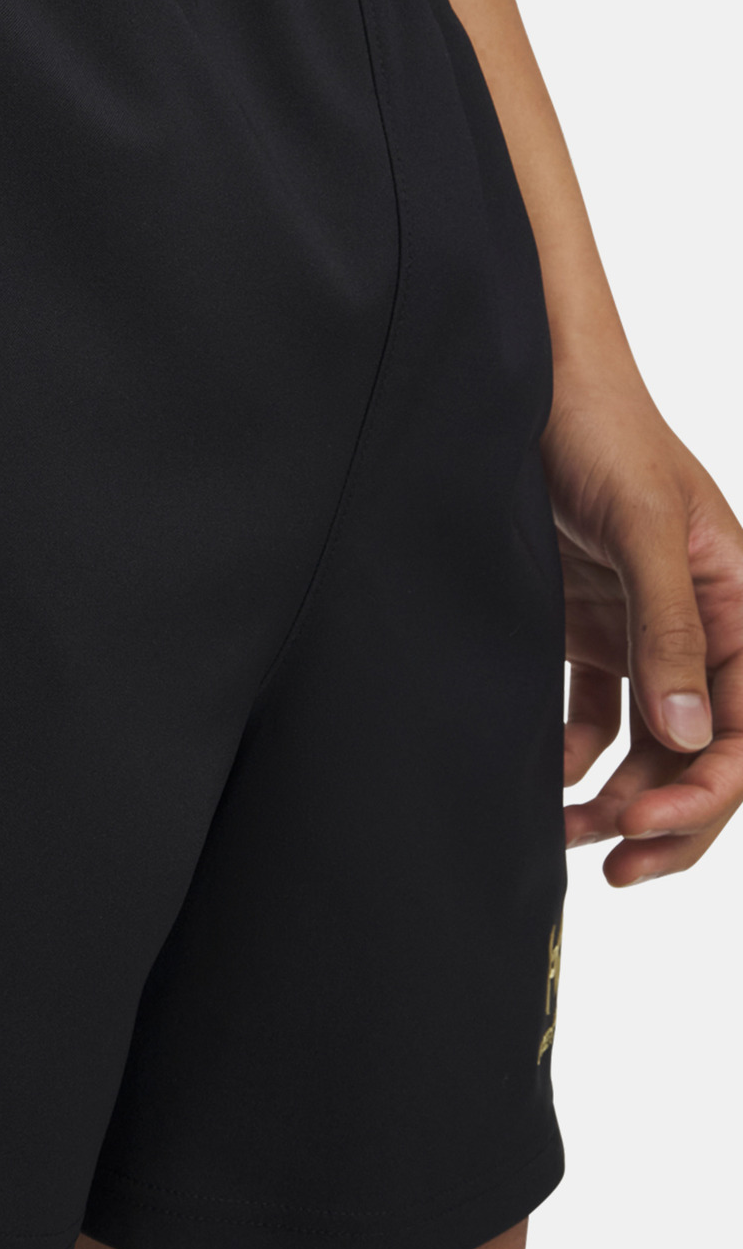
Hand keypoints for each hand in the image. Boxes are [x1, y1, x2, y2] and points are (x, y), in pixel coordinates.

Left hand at [545, 369, 742, 884]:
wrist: (526, 383)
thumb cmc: (599, 429)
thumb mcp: (640, 523)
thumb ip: (666, 626)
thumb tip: (689, 735)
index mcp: (740, 602)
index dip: (711, 786)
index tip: (650, 822)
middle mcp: (699, 625)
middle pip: (704, 748)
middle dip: (667, 813)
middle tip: (615, 865)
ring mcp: (641, 630)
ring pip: (648, 743)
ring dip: (617, 796)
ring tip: (565, 834)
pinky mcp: (587, 628)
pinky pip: (593, 713)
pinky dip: (574, 754)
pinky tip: (545, 780)